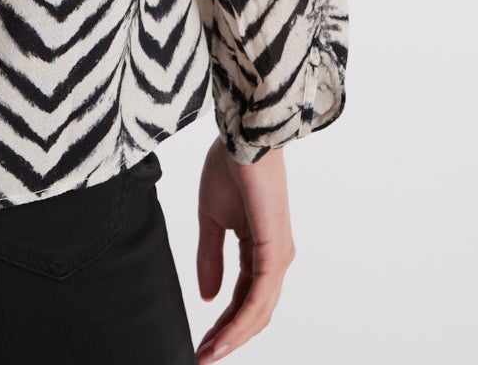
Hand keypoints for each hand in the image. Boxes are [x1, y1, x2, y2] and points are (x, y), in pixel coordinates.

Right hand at [194, 137, 296, 362]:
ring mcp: (278, 256)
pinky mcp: (275, 251)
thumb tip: (208, 297)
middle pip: (253, 313)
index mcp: (260, 250)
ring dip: (233, 337)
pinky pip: (259, 296)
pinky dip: (241, 321)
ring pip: (258, 312)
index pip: (242, 299)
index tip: (200, 344)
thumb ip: (210, 257)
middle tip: (201, 358)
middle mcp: (275, 259)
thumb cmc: (230, 165)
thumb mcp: (211, 218)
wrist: (243, 135)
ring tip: (207, 355)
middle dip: (228, 338)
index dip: (222, 324)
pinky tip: (222, 337)